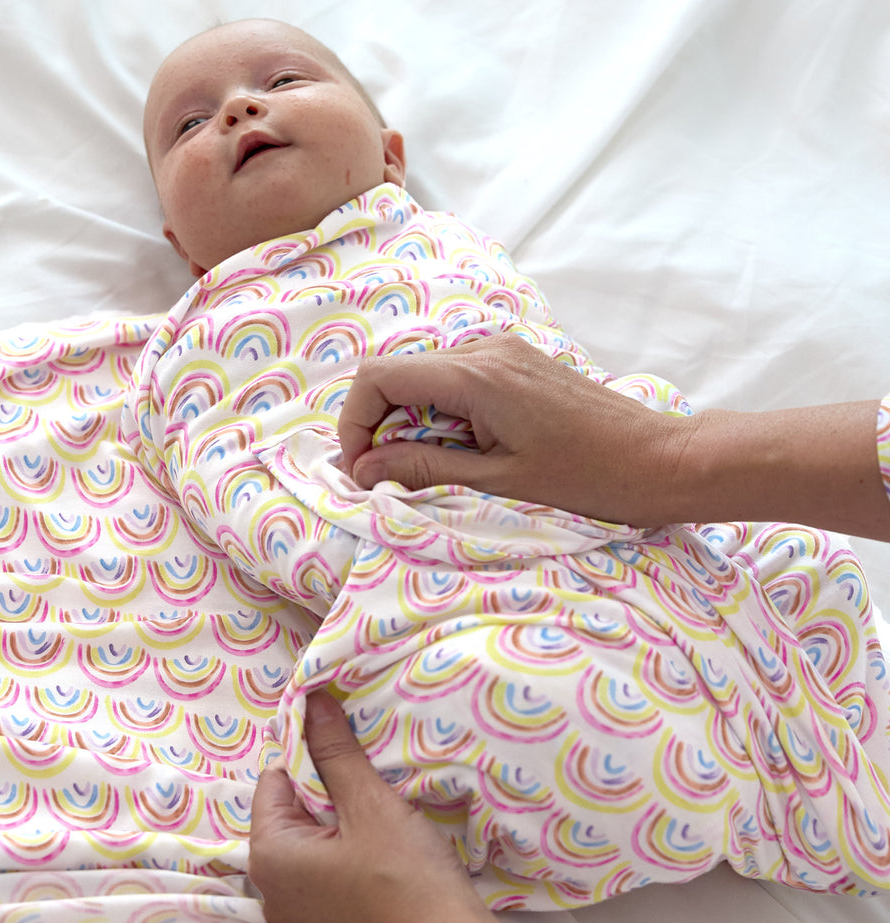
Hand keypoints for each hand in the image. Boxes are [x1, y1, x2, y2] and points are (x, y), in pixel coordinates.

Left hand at [249, 690, 546, 922]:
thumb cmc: (406, 883)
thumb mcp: (370, 805)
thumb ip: (335, 752)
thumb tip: (312, 701)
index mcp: (269, 856)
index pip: (275, 778)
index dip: (310, 752)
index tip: (346, 740)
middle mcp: (272, 888)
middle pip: (293, 808)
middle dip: (329, 783)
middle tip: (370, 774)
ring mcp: (301, 912)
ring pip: (315, 836)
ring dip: (345, 814)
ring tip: (382, 804)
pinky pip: (328, 866)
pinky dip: (352, 846)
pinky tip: (386, 842)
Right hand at [337, 333, 688, 524]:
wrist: (660, 459)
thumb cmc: (588, 477)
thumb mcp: (498, 481)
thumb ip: (425, 469)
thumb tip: (365, 469)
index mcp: (475, 375)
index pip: (378, 377)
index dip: (355, 423)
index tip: (363, 470)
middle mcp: (483, 349)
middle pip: (396, 374)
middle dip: (378, 426)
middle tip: (387, 479)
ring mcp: (502, 351)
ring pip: (423, 377)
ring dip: (409, 422)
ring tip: (427, 470)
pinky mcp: (516, 362)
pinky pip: (454, 380)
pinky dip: (439, 414)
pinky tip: (460, 450)